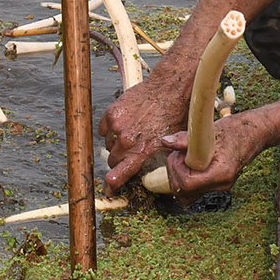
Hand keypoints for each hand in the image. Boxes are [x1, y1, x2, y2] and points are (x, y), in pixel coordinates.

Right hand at [100, 68, 194, 189]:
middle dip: (120, 160)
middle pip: (113, 161)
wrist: (170, 89)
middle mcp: (127, 141)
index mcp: (141, 152)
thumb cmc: (175, 115)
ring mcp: (117, 126)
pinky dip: (110, 129)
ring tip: (131, 134)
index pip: (118, 175)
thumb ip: (155, 158)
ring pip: (108, 145)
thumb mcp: (171, 144)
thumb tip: (147, 170)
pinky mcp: (112, 113)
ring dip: (116, 144)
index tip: (109, 190)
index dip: (112, 185)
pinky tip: (123, 124)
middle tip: (129, 153)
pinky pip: (104, 129)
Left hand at [161, 106, 272, 194]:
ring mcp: (219, 186)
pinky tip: (190, 163)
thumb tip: (165, 142)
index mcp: (221, 174)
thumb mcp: (209, 131)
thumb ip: (186, 139)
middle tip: (179, 154)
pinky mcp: (216, 184)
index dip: (176, 169)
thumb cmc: (236, 130)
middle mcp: (221, 184)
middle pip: (184, 192)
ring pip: (187, 194)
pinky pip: (194, 190)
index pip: (188, 184)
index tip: (178, 154)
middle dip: (175, 173)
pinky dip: (186, 179)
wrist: (255, 133)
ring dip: (179, 177)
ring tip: (184, 158)